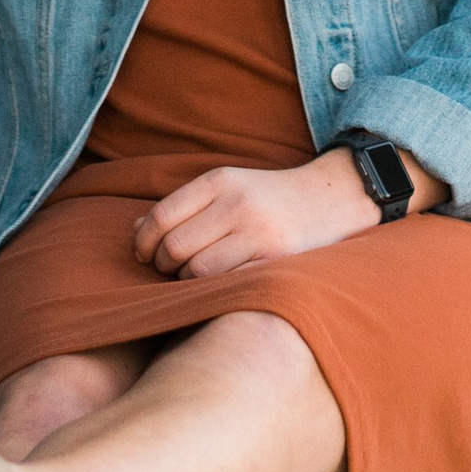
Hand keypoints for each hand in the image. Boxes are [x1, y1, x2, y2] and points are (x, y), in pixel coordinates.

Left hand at [134, 148, 441, 279]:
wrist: (333, 199)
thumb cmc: (270, 198)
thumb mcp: (228, 187)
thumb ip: (184, 206)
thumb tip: (136, 233)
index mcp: (220, 180)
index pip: (160, 217)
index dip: (142, 244)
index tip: (145, 256)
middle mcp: (236, 204)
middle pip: (173, 248)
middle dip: (162, 266)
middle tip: (170, 271)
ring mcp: (257, 233)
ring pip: (196, 271)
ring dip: (186, 282)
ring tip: (195, 278)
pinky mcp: (274, 260)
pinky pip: (225, 284)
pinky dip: (212, 290)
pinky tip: (218, 286)